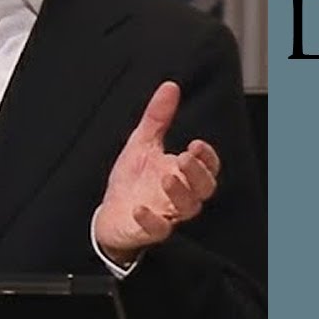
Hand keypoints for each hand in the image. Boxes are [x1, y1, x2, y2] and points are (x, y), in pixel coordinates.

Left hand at [94, 81, 220, 264]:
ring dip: (180, 193)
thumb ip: (157, 117)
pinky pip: (157, 230)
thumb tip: (170, 87)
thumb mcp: (142, 143)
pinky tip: (139, 208)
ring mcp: (167, 214)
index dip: (207, 158)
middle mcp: (180, 195)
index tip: (196, 144)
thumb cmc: (132, 180)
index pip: (208, 168)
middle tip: (185, 158)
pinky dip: (151, 221)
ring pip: (187, 209)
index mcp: (182, 173)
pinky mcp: (149, 231)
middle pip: (204, 189)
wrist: (110, 213)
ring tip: (167, 177)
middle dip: (198, 174)